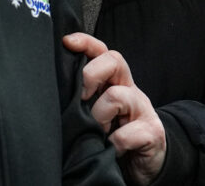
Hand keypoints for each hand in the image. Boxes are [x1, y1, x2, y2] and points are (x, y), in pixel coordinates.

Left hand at [63, 33, 165, 185]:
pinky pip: (127, 133)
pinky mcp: (151, 132)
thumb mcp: (95, 112)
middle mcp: (130, 89)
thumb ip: (81, 98)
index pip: (102, 51)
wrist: (146, 163)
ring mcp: (142, 109)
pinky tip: (109, 149)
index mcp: (114, 82)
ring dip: (99, 116)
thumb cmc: (114, 134)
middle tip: (80, 98)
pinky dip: (113, 143)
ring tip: (96, 131)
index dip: (85, 42)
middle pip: (114, 60)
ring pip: (117, 95)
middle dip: (90, 74)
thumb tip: (52, 90)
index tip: (66, 42)